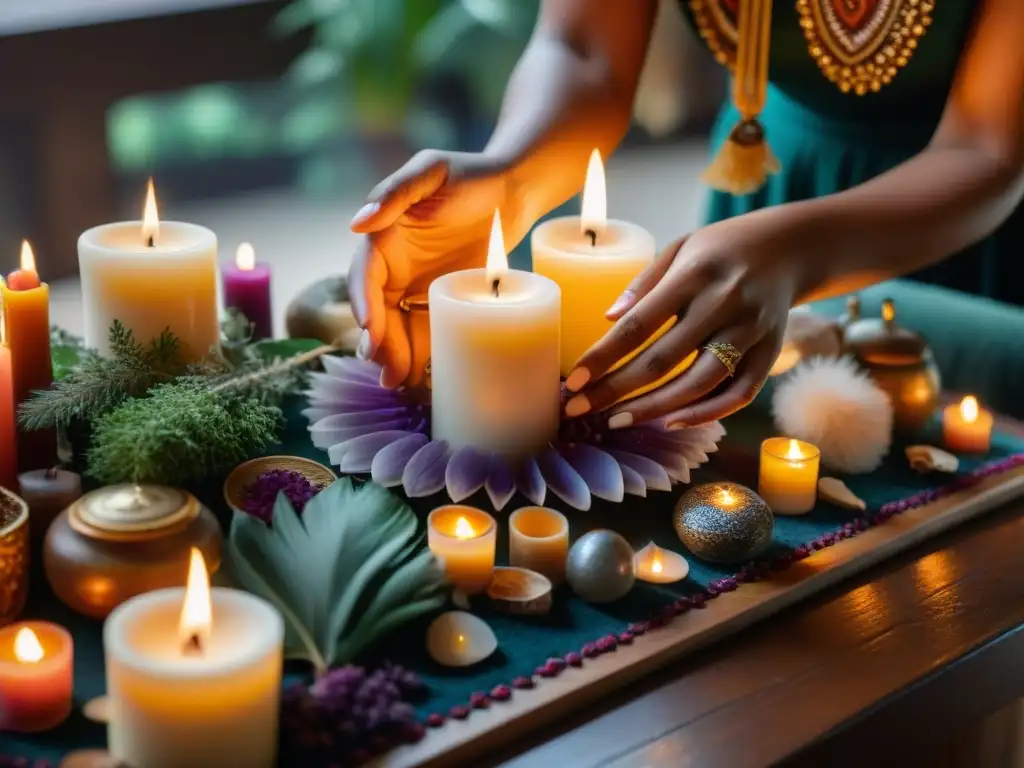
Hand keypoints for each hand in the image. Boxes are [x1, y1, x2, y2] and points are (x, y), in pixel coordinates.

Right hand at [348, 150, 512, 387]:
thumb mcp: (430, 170)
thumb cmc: (471, 173)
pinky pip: (424, 332)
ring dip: (393, 355)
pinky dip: (419, 356)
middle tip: (385, 367)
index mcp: (384, 237)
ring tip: (397, 382)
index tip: (369, 328)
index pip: (365, 274)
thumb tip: (356, 223)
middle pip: (377, 309)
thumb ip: (395, 192)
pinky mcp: (441, 303)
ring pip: (397, 327)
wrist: (515, 190)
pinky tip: (419, 380)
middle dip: (378, 341)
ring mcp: (417, 287)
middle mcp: (394, 266)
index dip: (362, 302)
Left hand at [564, 214, 808, 427]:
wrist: (793, 245)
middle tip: (579, 410)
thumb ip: (644, 283)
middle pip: (662, 360)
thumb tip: (608, 319)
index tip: (573, 381)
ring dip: (654, 408)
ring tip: (616, 420)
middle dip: (615, 390)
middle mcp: (724, 304)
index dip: (603, 356)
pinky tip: (671, 421)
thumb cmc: (722, 248)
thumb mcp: (680, 248)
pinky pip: (739, 393)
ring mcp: (751, 331)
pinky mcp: (771, 352)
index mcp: (694, 274)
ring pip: (699, 383)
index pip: (639, 324)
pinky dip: (706, 413)